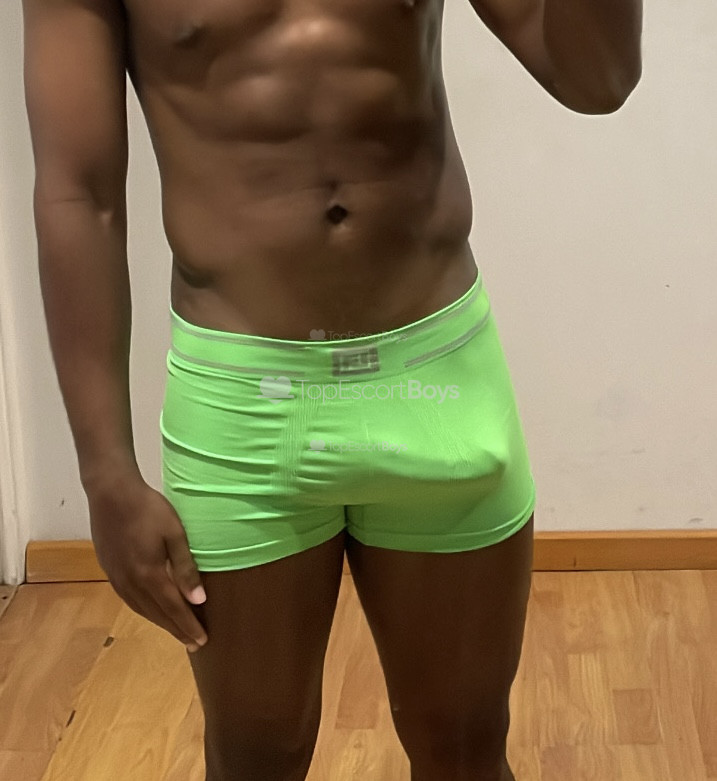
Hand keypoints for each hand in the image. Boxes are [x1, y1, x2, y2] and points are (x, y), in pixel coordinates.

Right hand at [87, 472, 208, 652]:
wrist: (111, 494)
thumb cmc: (149, 509)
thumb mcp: (174, 534)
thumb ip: (185, 568)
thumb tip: (198, 599)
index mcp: (150, 575)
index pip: (173, 609)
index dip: (188, 626)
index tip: (202, 640)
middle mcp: (131, 583)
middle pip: (157, 614)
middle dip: (177, 629)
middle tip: (193, 642)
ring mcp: (117, 578)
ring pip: (142, 609)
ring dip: (160, 622)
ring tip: (176, 630)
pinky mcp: (109, 570)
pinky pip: (130, 600)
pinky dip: (145, 610)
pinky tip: (152, 609)